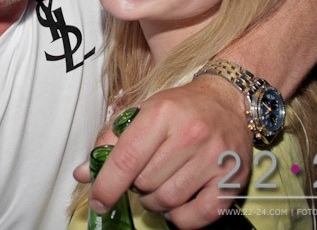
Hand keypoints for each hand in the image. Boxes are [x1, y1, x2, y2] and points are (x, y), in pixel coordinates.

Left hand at [73, 75, 250, 228]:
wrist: (226, 100)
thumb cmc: (179, 108)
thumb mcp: (142, 112)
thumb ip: (111, 142)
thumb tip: (83, 174)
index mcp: (162, 113)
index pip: (126, 160)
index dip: (106, 186)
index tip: (98, 200)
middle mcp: (191, 133)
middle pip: (145, 183)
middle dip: (137, 185)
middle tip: (145, 173)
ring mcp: (215, 157)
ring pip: (168, 200)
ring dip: (156, 201)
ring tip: (161, 184)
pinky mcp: (233, 178)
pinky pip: (199, 215)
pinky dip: (182, 218)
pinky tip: (179, 203)